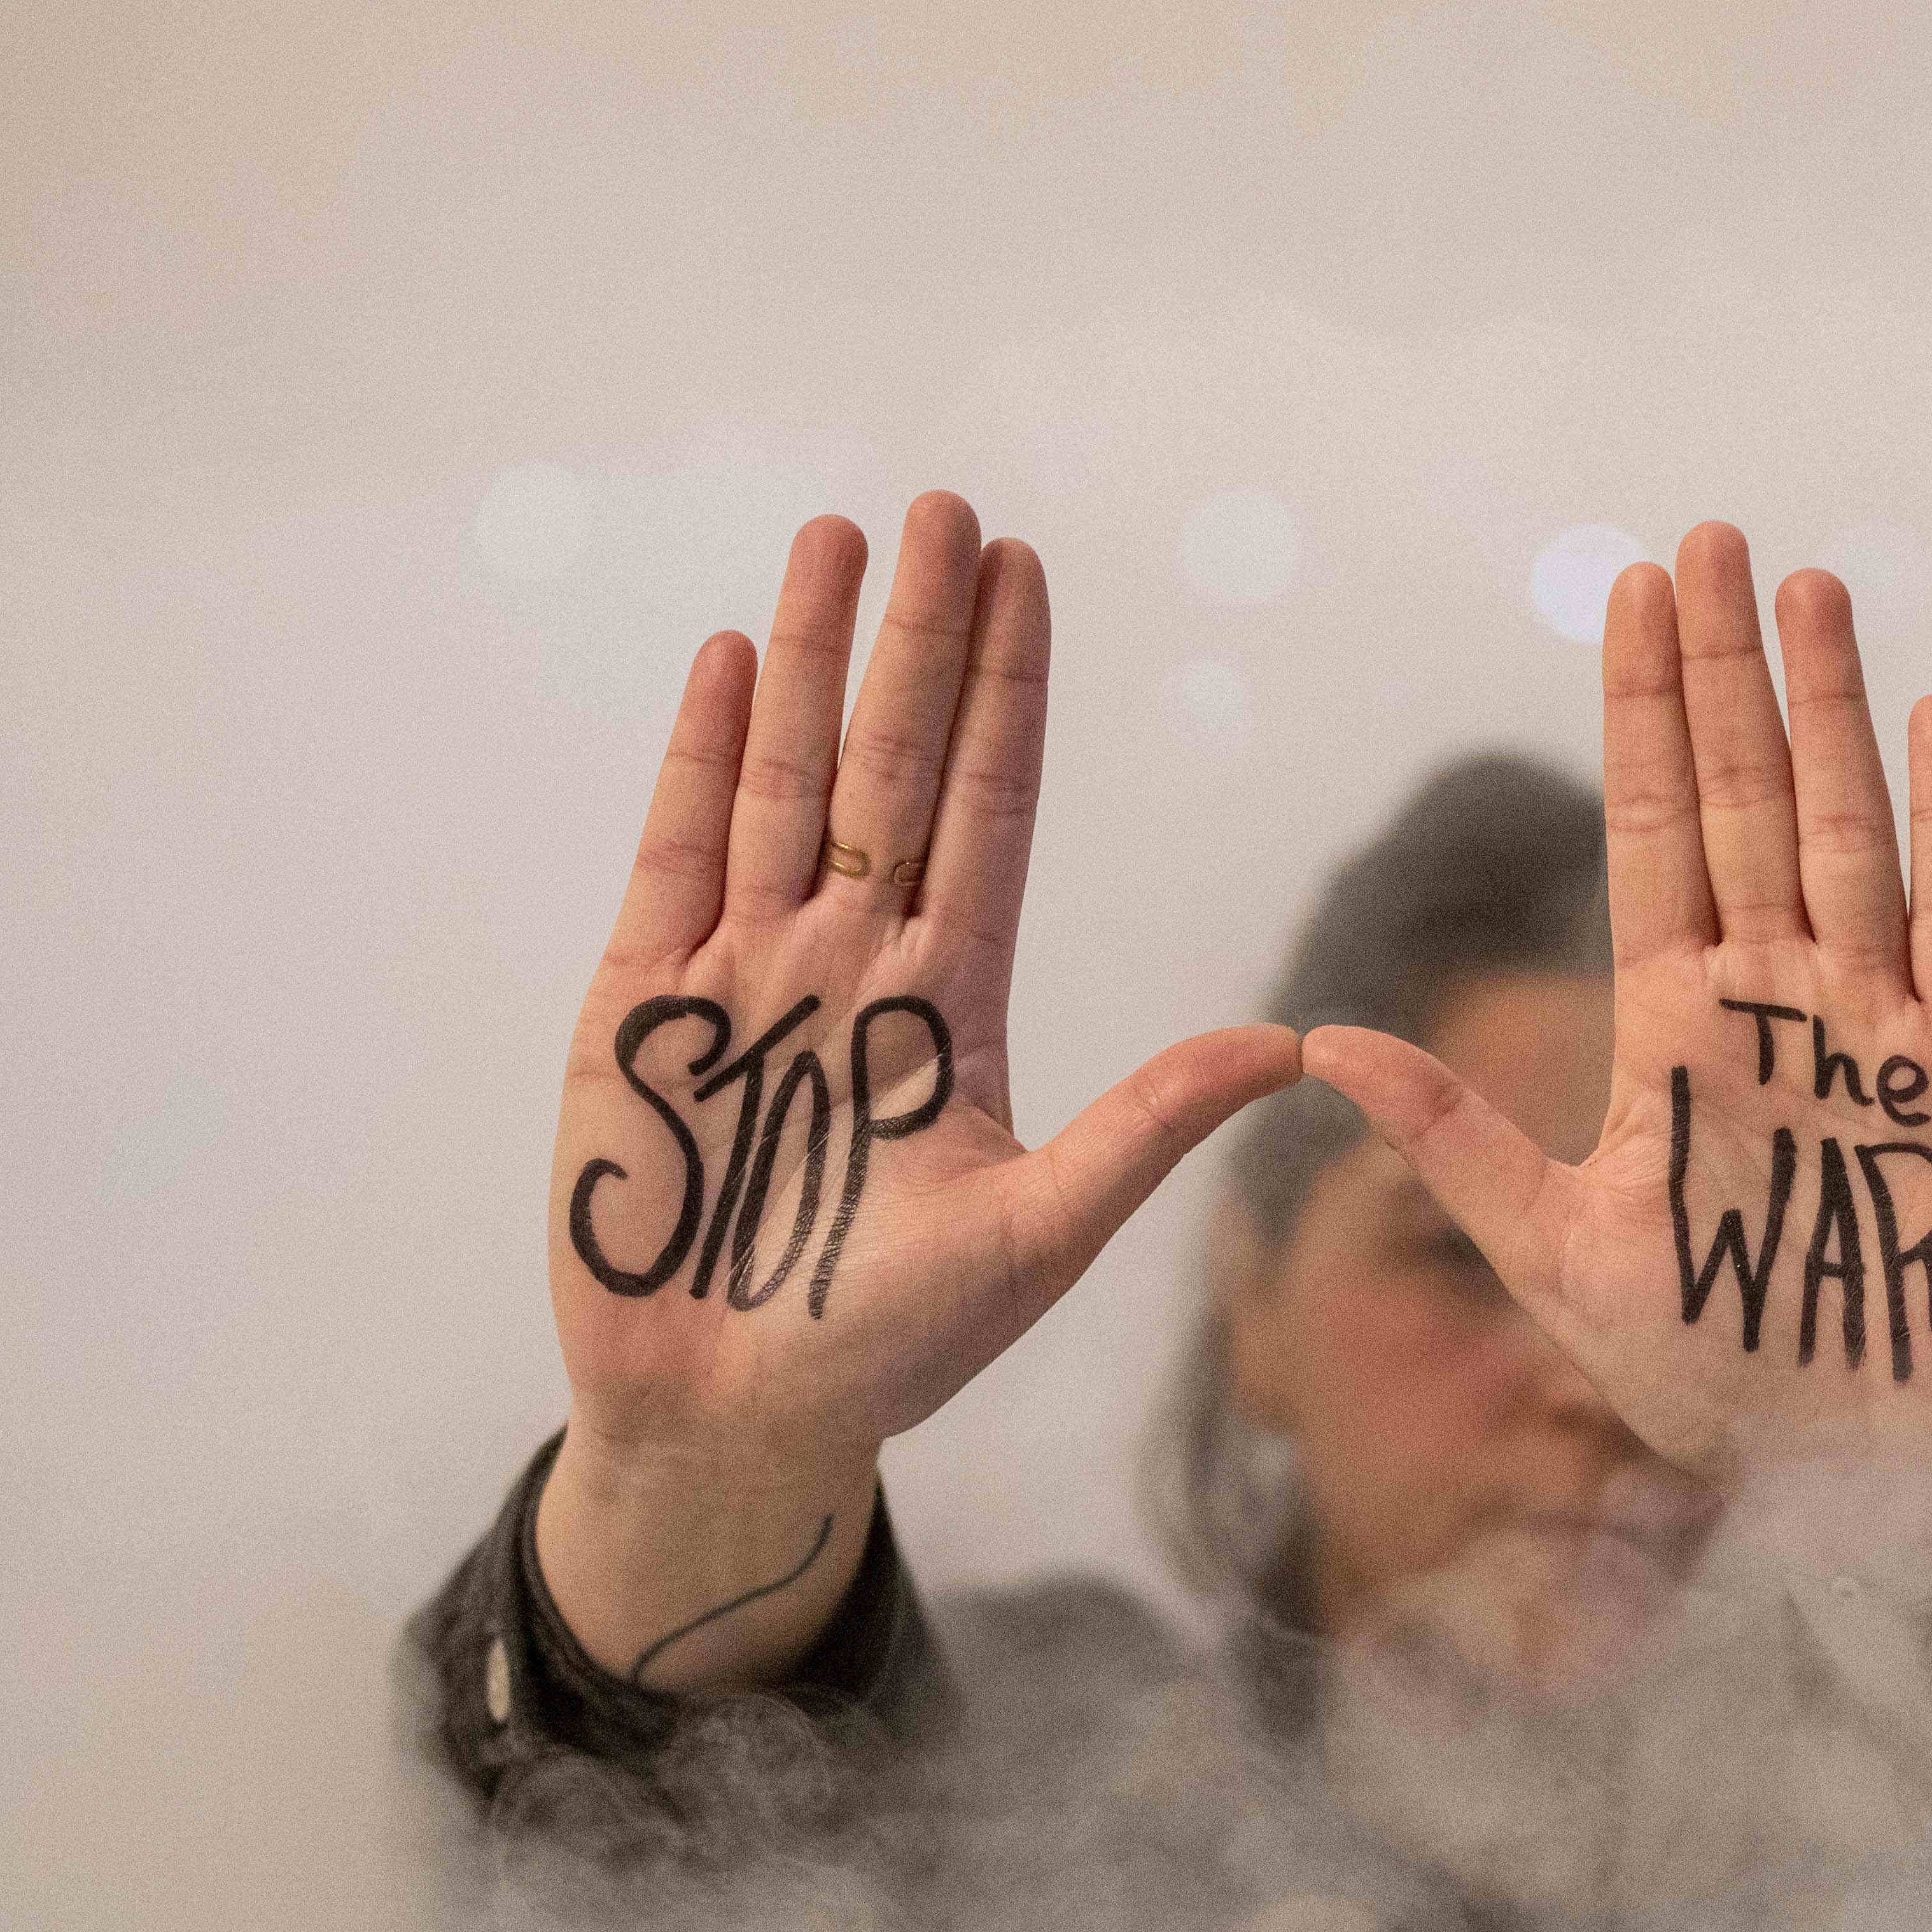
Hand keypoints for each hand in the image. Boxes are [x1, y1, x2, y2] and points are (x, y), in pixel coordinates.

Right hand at [541, 498, 1298, 1687]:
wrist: (732, 1423)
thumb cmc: (883, 1347)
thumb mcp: (1036, 1238)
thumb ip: (1146, 1130)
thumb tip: (1290, 1046)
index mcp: (945, 999)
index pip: (989, 809)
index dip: (1010, 695)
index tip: (1028, 579)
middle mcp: (850, 958)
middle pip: (894, 763)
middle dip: (923, 638)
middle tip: (951, 508)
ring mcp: (743, 969)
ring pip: (788, 779)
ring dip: (817, 659)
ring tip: (844, 537)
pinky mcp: (641, 1002)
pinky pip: (681, 852)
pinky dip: (706, 757)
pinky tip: (736, 660)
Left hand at [1307, 524, 1931, 1563]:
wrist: (1842, 1477)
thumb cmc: (1707, 1370)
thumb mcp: (1551, 1253)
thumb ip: (1449, 1139)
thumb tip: (1315, 1041)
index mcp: (1682, 1023)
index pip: (1652, 828)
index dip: (1642, 709)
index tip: (1629, 593)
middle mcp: (1780, 997)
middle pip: (1745, 796)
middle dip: (1725, 670)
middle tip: (1708, 536)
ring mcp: (1879, 1024)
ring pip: (1846, 828)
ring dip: (1826, 708)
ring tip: (1805, 587)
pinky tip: (1926, 719)